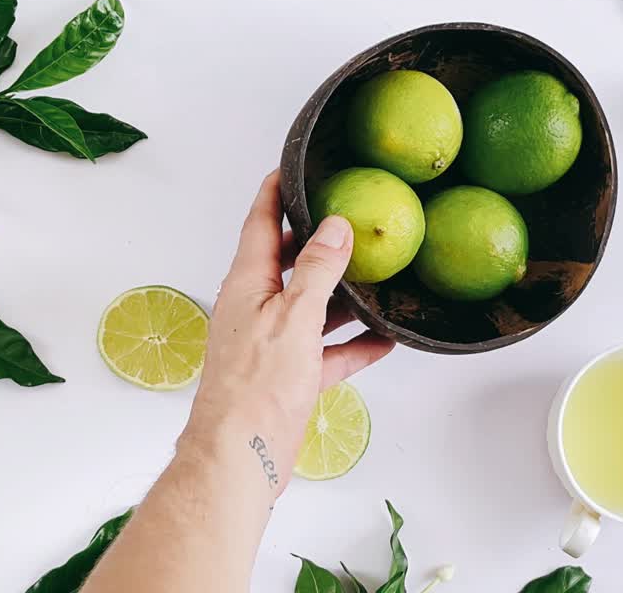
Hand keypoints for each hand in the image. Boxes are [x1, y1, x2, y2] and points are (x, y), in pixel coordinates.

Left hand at [184, 170, 394, 495]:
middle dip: (316, 241)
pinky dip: (352, 344)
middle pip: (287, 261)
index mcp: (247, 284)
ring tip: (374, 276)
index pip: (260, 223)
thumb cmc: (255, 388)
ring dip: (341, 294)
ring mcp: (272, 343)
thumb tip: (335, 227)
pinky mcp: (288, 376)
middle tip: (347, 218)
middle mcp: (255, 308)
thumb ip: (317, 270)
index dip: (275, 192)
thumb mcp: (294, 317)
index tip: (290, 167)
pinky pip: (325, 351)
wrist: (240, 454)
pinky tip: (382, 340)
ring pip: (310, 306)